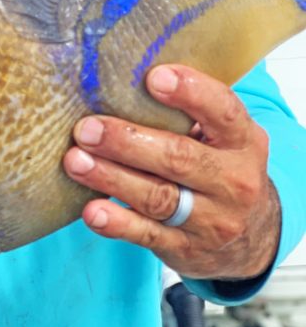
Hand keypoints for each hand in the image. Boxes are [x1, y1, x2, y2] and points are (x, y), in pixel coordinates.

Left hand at [62, 65, 280, 279]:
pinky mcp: (186, 248)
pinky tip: (92, 210)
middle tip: (86, 128)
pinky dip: (117, 223)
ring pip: (157, 197)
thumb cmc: (219, 167)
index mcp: (243, 141)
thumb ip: (187, 112)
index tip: (152, 78)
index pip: (223, 111)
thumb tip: (121, 79)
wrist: (251, 236)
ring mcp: (212, 220)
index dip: (191, 92)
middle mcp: (233, 181)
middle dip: (127, 141)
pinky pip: (147, 235)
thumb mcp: (221, 137)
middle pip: (179, 158)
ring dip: (111, 178)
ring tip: (75, 161)